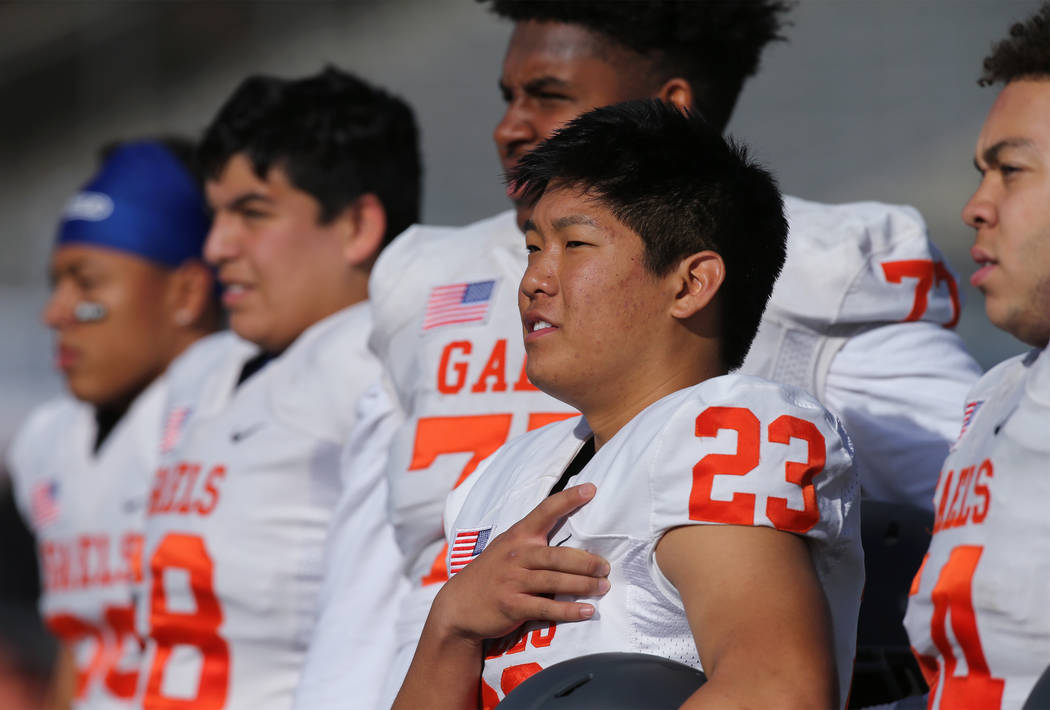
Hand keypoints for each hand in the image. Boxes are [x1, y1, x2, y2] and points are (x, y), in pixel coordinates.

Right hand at [433, 483, 609, 644]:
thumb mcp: (506, 550)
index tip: (591, 489)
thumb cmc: (492, 574)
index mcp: (517, 536)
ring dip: (583, 585)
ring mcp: (512, 581)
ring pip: (555, 581)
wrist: (458, 606)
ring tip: (603, 586)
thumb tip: (572, 542)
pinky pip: (546, 608)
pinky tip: (587, 611)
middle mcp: (515, 555)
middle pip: (557, 555)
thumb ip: (533, 544)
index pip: (544, 511)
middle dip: (586, 561)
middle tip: (606, 566)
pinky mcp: (511, 606)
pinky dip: (569, 610)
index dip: (568, 499)